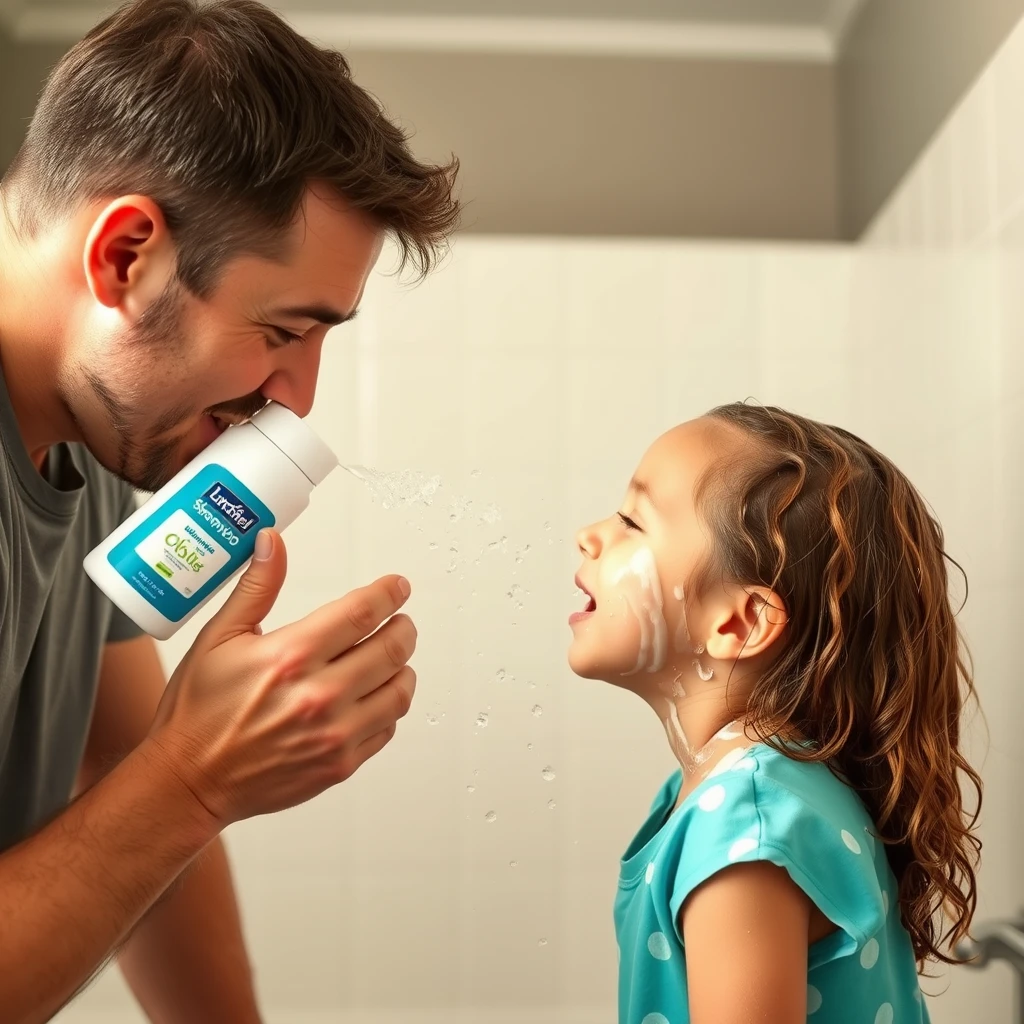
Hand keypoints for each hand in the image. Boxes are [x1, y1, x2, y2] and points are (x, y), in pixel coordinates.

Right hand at [148, 529, 416, 825]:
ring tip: (394, 657)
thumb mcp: (219, 638)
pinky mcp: (340, 765)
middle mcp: (319, 695)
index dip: (388, 594)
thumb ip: (257, 587)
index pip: (362, 612)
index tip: (397, 587)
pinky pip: (386, 728)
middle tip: (401, 621)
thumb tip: (273, 542)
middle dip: (403, 627)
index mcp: (290, 656)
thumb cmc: (198, 712)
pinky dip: (389, 706)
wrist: (188, 780)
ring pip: (399, 691)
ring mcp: (334, 734)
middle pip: (392, 649)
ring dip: (403, 667)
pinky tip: (375, 696)